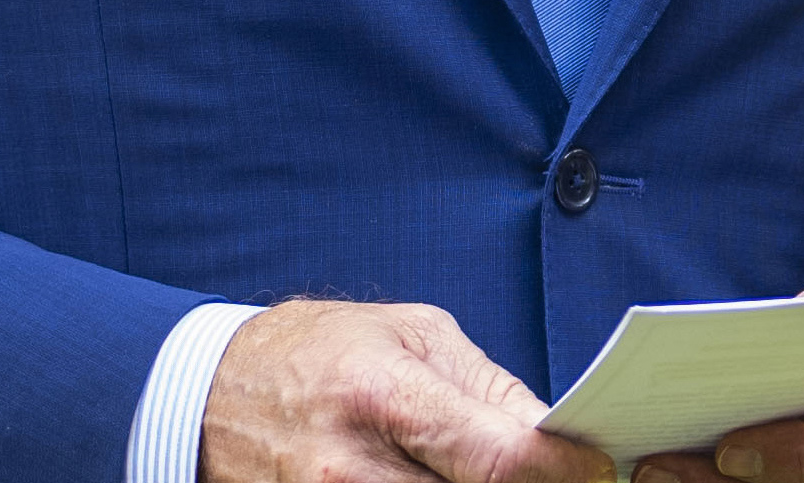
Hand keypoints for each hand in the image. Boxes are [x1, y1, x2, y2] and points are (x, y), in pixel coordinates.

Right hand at [201, 299, 620, 482]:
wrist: (210, 397)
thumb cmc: (318, 353)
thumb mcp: (408, 335)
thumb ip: (488, 389)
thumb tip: (560, 438)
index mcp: (382, 398)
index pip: (503, 461)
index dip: (567, 472)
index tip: (593, 465)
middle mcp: (352, 473)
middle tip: (555, 476)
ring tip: (495, 477)